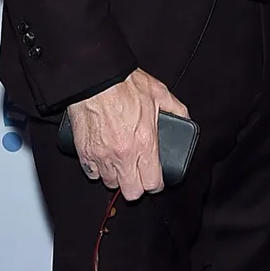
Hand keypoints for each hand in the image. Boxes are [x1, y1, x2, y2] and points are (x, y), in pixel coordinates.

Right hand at [67, 70, 188, 201]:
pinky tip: (103, 158)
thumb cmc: (125, 84)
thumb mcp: (159, 94)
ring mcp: (102, 156)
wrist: (96, 78)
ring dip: (117, 177)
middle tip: (138, 175)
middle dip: (137, 187)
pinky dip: (97, 169)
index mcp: (145, 144)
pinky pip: (91, 173)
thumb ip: (176, 110)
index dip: (156, 184)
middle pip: (132, 192)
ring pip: (110, 183)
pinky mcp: (84, 152)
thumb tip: (185, 119)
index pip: (153, 183)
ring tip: (120, 164)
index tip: (155, 180)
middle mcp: (124, 155)